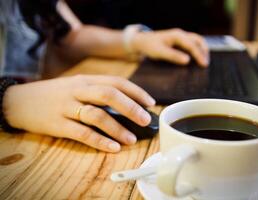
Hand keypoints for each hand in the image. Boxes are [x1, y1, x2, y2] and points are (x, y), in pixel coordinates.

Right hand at [3, 75, 154, 151]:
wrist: (18, 100)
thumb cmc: (53, 94)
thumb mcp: (75, 85)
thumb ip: (97, 92)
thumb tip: (125, 104)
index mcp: (85, 79)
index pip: (116, 82)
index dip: (135, 92)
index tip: (150, 103)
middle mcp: (78, 90)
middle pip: (109, 95)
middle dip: (131, 108)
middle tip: (145, 120)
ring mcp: (67, 107)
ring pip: (97, 115)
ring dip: (117, 128)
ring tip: (131, 139)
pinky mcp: (57, 124)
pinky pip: (82, 133)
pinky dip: (99, 141)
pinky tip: (112, 147)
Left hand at [132, 28, 209, 66]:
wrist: (143, 42)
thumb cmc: (150, 46)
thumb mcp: (160, 52)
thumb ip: (173, 56)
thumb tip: (187, 60)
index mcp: (177, 35)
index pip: (192, 45)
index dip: (199, 55)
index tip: (204, 65)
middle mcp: (181, 35)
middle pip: (198, 40)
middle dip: (204, 51)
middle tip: (206, 64)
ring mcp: (180, 37)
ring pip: (196, 41)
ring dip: (201, 50)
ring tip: (204, 62)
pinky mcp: (179, 42)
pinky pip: (191, 45)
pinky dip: (196, 51)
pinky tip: (196, 60)